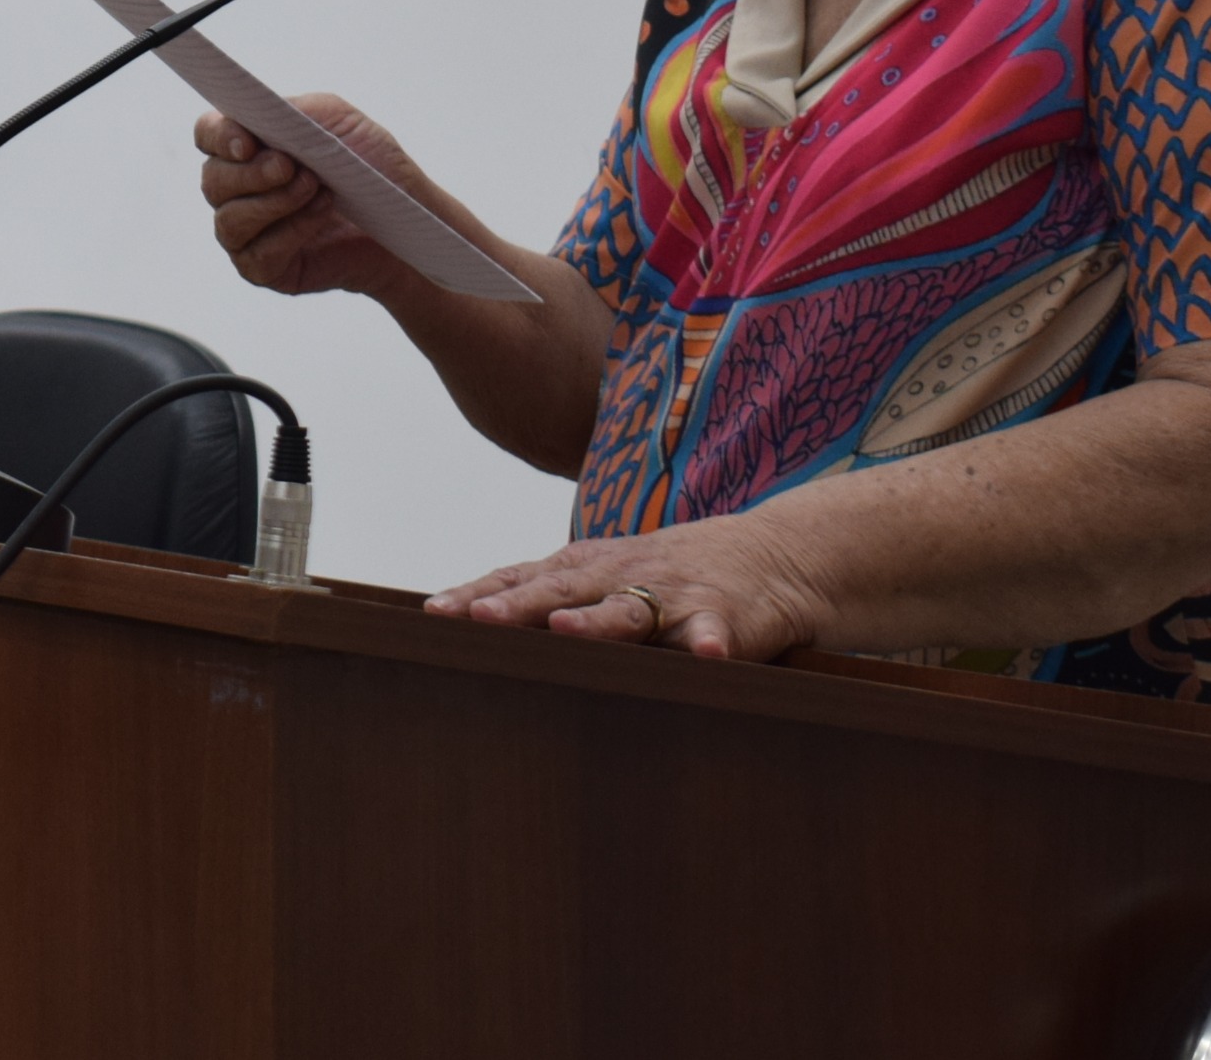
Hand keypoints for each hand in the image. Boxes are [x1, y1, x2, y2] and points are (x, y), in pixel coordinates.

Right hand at [194, 95, 425, 299]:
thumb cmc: (369, 167)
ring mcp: (246, 233)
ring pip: (230, 220)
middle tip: (291, 166)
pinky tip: (321, 215)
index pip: (208, 135)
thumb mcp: (338, 121)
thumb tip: (260, 115)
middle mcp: (237, 190)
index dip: (218, 136)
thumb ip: (294, 111)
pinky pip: (257, 254)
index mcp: (248, 147)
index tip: (247, 142)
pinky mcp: (264, 269)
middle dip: (251, 173)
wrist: (406, 219)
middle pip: (213, 180)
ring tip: (316, 188)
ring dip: (274, 203)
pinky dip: (290, 232)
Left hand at [426, 511, 833, 661]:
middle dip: (518, 605)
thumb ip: (552, 598)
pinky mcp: (726, 617)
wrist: (776, 554)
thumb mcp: (607, 578)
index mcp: (588, 569)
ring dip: (597, 622)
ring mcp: (673, 596)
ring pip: (630, 610)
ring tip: (565, 631)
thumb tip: (471, 623)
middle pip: (562, 591)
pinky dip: (709, 643)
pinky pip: (714, 632)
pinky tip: (706, 656)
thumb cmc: (671, 576)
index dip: (480, 595)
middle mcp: (622, 576)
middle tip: (477, 619)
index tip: (434, 615)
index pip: (522, 579)